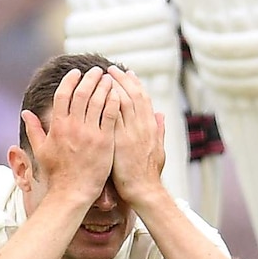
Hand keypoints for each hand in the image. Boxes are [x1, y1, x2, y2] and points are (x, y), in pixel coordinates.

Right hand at [23, 67, 119, 202]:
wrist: (72, 192)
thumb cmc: (56, 173)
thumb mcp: (41, 150)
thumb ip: (33, 129)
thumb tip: (25, 112)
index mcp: (57, 126)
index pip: (63, 94)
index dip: (70, 80)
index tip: (76, 72)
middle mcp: (73, 126)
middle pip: (82, 93)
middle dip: (89, 78)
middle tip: (96, 71)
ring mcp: (89, 133)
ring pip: (98, 100)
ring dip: (103, 86)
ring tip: (108, 78)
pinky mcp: (105, 141)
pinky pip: (111, 114)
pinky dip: (114, 101)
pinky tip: (117, 93)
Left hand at [108, 66, 165, 202]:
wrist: (143, 190)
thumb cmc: (148, 173)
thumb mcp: (159, 149)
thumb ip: (159, 130)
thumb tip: (161, 115)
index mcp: (150, 126)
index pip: (143, 98)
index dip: (135, 83)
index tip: (127, 72)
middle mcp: (142, 126)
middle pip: (132, 94)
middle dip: (121, 79)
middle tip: (111, 68)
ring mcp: (130, 132)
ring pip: (122, 101)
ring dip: (112, 86)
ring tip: (102, 75)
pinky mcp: (118, 141)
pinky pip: (111, 116)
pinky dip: (105, 103)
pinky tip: (96, 93)